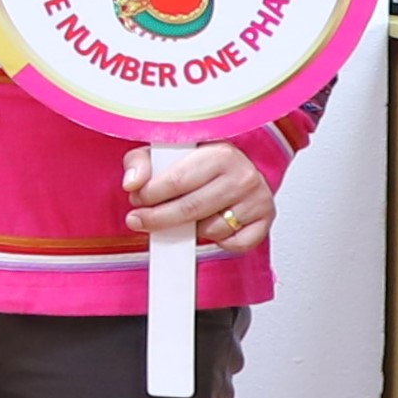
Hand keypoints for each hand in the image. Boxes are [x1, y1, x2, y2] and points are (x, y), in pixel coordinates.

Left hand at [121, 140, 271, 251]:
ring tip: (187, 215)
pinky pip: (234, 244)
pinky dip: (218, 241)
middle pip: (191, 209)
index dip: (149, 195)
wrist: (236, 170)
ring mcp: (258, 200)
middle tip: (140, 220)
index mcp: (220, 153)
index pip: (177, 181)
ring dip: (191, 229)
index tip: (136, 200)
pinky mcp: (266, 222)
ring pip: (211, 230)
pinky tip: (211, 223)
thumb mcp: (166, 153)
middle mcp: (243, 176)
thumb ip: (141, 163)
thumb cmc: (198, 164)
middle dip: (158, 219)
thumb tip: (132, 183)